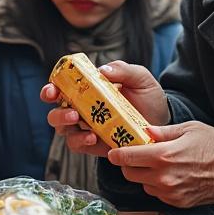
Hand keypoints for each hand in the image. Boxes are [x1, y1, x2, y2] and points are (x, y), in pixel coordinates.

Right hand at [41, 60, 169, 157]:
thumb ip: (123, 69)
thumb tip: (103, 70)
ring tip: (79, 121)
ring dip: (65, 125)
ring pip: (62, 130)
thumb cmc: (147, 96)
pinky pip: (77, 145)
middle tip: (71, 111)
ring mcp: (86, 128)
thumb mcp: (139, 78)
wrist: (162, 121)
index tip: (53, 89)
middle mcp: (82, 108)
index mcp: (88, 89)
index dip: (51, 88)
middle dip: (57, 112)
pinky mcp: (94, 145)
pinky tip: (93, 137)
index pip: (61, 87)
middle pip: (55, 111)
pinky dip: (80, 141)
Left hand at [106, 122, 213, 208]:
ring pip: (142, 185)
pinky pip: (157, 194)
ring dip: (143, 175)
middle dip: (128, 164)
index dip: (117, 154)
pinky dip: (157, 185)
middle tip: (135, 155)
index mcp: (163, 156)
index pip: (127, 157)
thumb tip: (143, 132)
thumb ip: (162, 132)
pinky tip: (169, 175)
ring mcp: (171, 193)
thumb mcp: (189, 129)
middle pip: (129, 174)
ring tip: (157, 164)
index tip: (113, 151)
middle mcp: (164, 178)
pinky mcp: (178, 203)